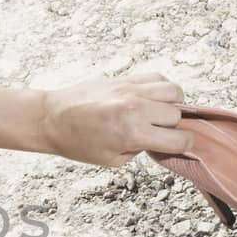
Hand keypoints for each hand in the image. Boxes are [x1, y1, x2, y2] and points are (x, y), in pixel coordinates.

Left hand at [39, 71, 191, 166]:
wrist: (51, 118)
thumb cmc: (77, 143)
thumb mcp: (112, 159)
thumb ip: (141, 149)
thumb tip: (160, 140)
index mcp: (132, 133)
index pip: (179, 139)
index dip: (184, 146)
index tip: (180, 146)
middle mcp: (135, 109)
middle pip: (177, 114)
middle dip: (173, 126)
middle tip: (160, 131)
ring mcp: (130, 90)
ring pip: (174, 91)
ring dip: (173, 104)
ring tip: (160, 112)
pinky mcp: (124, 78)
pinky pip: (156, 77)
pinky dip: (161, 88)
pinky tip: (151, 98)